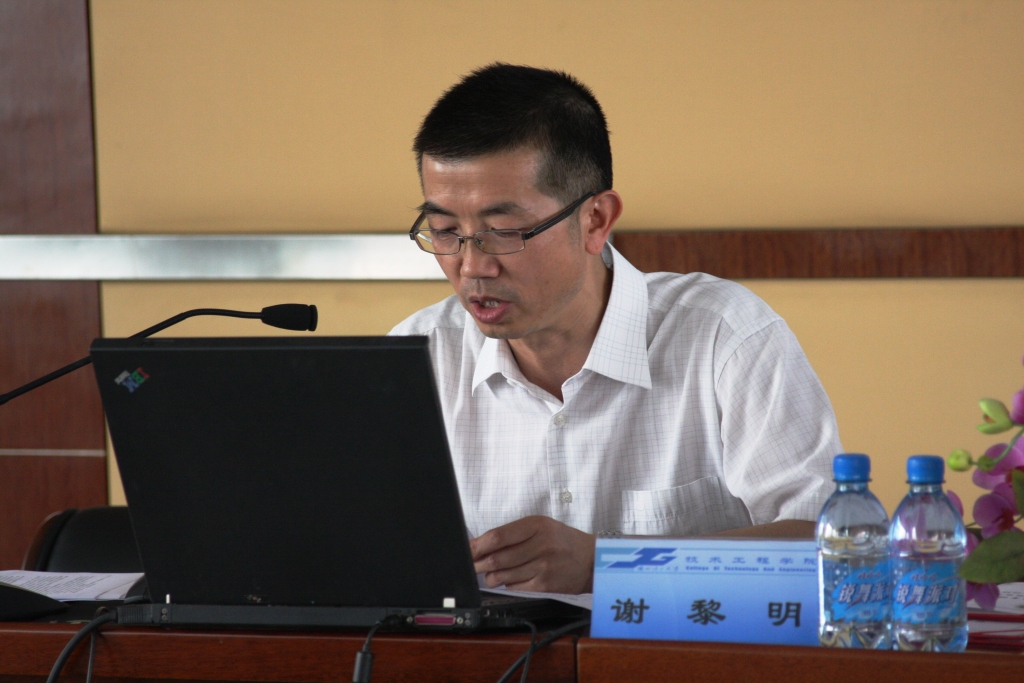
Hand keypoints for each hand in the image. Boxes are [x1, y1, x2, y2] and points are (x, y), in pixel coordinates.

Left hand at [469, 516, 595, 593]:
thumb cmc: (562, 541)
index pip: (499, 536)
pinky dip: (507, 584)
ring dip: (491, 577)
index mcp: (537, 525)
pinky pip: (515, 586)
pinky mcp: (545, 584)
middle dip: (478, 564)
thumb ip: (514, 534)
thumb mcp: (541, 527)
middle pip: (498, 558)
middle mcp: (540, 544)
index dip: (478, 545)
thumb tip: (483, 545)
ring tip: (489, 574)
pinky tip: (509, 579)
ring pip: (504, 575)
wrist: (591, 560)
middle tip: (470, 565)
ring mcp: (543, 566)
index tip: (467, 549)